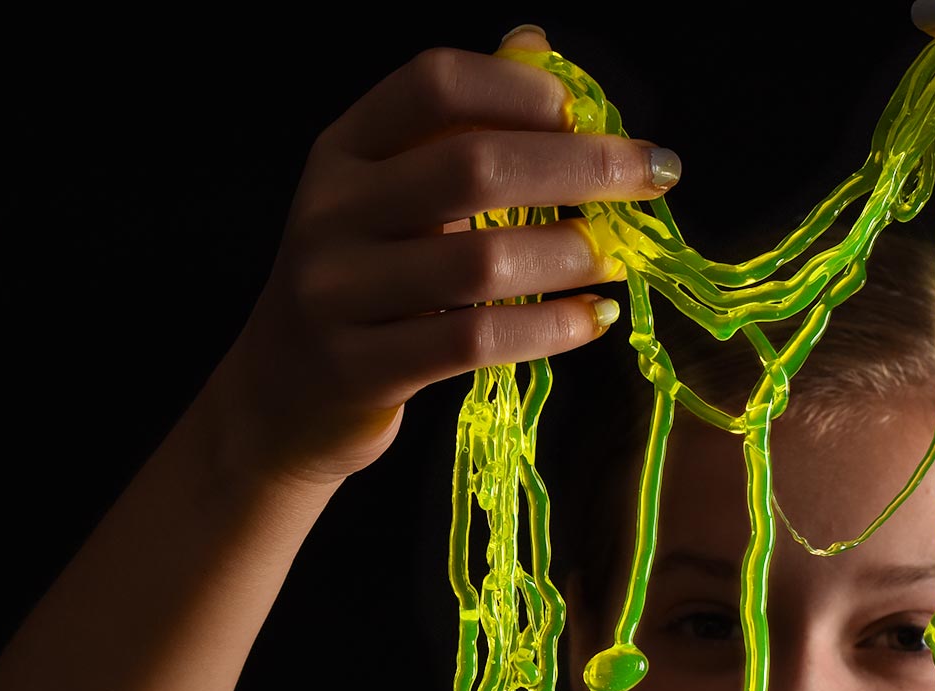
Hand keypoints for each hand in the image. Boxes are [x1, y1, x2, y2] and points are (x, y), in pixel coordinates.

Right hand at [207, 25, 668, 492]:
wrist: (281, 401)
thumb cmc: (362, 292)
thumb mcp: (391, 201)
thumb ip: (456, 132)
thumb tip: (535, 44)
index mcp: (343, 152)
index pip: (434, 84)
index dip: (520, 89)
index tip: (586, 112)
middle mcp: (332, 212)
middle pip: (472, 166)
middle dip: (579, 166)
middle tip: (653, 177)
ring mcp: (340, 294)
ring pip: (479, 263)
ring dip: (570, 256)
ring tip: (620, 258)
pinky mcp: (362, 369)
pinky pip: (474, 342)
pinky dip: (548, 329)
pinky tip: (593, 320)